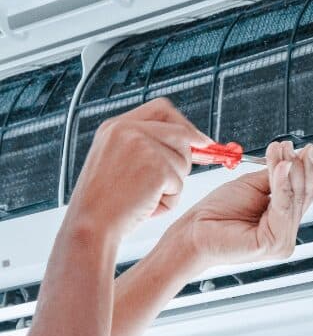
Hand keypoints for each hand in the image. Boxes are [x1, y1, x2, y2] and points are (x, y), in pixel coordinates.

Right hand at [65, 98, 211, 238]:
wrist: (89, 226)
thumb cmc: (103, 203)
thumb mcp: (116, 161)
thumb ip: (146, 145)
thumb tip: (194, 141)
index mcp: (115, 126)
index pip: (162, 109)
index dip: (184, 124)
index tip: (200, 140)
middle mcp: (128, 130)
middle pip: (181, 133)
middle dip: (186, 157)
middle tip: (172, 181)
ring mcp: (143, 147)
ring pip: (183, 161)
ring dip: (172, 185)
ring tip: (144, 198)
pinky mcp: (157, 167)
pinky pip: (180, 184)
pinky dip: (169, 200)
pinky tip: (146, 207)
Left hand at [175, 141, 312, 269]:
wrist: (194, 231)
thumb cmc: (216, 214)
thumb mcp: (252, 186)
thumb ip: (275, 178)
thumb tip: (292, 160)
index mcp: (282, 221)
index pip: (304, 193)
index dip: (308, 169)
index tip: (306, 149)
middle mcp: (286, 234)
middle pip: (303, 195)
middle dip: (299, 167)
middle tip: (292, 147)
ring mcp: (282, 241)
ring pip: (295, 199)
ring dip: (290, 170)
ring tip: (283, 151)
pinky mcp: (274, 244)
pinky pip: (283, 208)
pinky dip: (282, 184)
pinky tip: (281, 167)